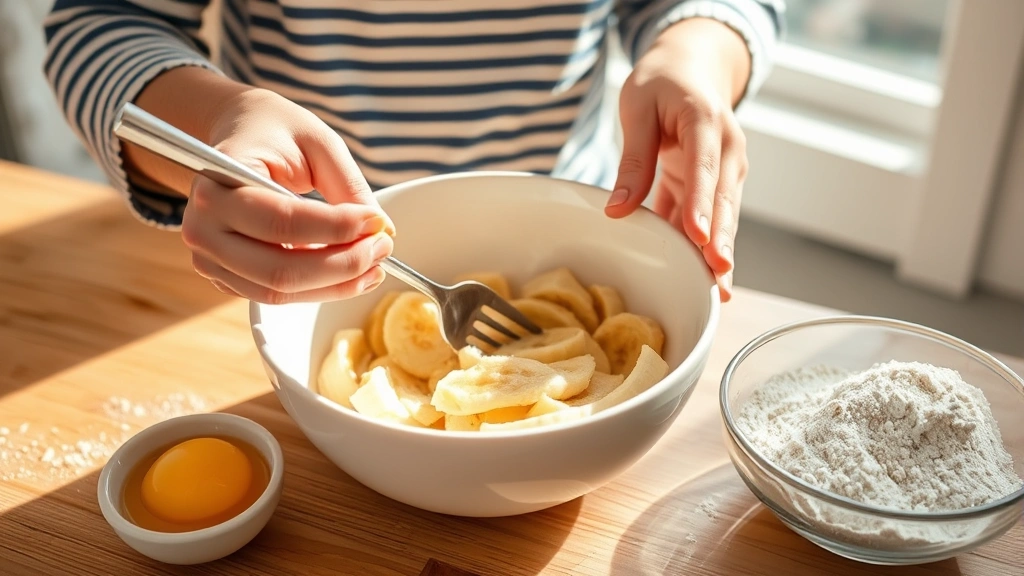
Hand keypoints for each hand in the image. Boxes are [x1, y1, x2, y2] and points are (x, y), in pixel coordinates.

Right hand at [173, 83, 394, 303]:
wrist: (236, 133)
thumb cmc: (275, 131)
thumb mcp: (319, 143)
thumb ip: (349, 187)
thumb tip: (383, 231)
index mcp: (217, 181)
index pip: (283, 222)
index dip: (337, 228)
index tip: (377, 222)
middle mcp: (202, 227)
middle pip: (281, 269)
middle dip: (343, 264)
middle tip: (383, 247)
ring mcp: (208, 258)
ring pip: (279, 290)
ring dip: (336, 284)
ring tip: (375, 265)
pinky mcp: (224, 276)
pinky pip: (276, 295)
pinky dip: (319, 289)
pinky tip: (352, 274)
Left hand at [605, 18, 751, 301]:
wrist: (690, 68)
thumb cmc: (661, 83)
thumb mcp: (637, 109)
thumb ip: (633, 159)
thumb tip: (617, 211)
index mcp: (705, 122)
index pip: (704, 169)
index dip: (702, 204)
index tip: (698, 235)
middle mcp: (724, 150)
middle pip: (723, 201)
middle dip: (721, 240)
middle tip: (717, 273)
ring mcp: (722, 170)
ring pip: (721, 217)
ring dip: (719, 252)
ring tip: (718, 290)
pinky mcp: (709, 186)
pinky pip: (706, 220)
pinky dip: (704, 248)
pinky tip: (704, 280)